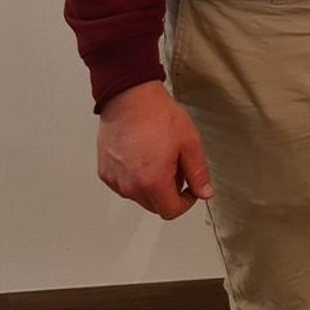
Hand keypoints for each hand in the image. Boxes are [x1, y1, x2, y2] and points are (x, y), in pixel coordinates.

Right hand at [97, 81, 212, 219]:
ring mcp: (114, 180)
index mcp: (152, 182)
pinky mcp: (105, 172)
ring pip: (139, 196)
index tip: (191, 188)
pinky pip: (124, 184)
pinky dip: (136, 177)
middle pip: (155, 205)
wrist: (129, 98)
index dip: (186, 202)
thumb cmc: (157, 116)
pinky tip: (143, 156)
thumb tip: (204, 192)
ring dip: (152, 185)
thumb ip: (198, 173)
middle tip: (177, 166)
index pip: (170, 211)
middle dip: (170, 192)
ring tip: (159, 157)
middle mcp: (129, 186)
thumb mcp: (189, 144)